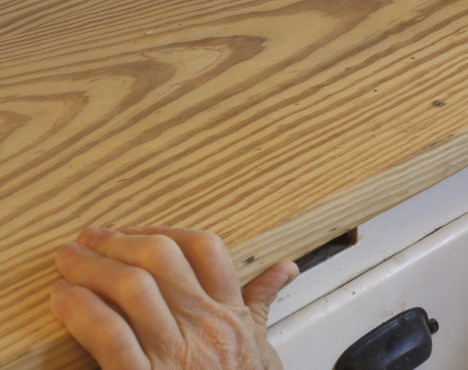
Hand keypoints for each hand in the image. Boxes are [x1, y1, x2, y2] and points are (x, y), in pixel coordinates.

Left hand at [50, 226, 297, 369]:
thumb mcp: (260, 347)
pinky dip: (81, 309)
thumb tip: (285, 268)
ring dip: (91, 267)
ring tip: (67, 261)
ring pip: (133, 288)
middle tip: (88, 238)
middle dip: (117, 241)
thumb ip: (262, 303)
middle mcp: (205, 326)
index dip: (164, 231)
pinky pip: (110, 335)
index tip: (135, 232)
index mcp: (231, 314)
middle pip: (161, 258)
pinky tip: (63, 299)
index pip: (204, 249)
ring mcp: (176, 354)